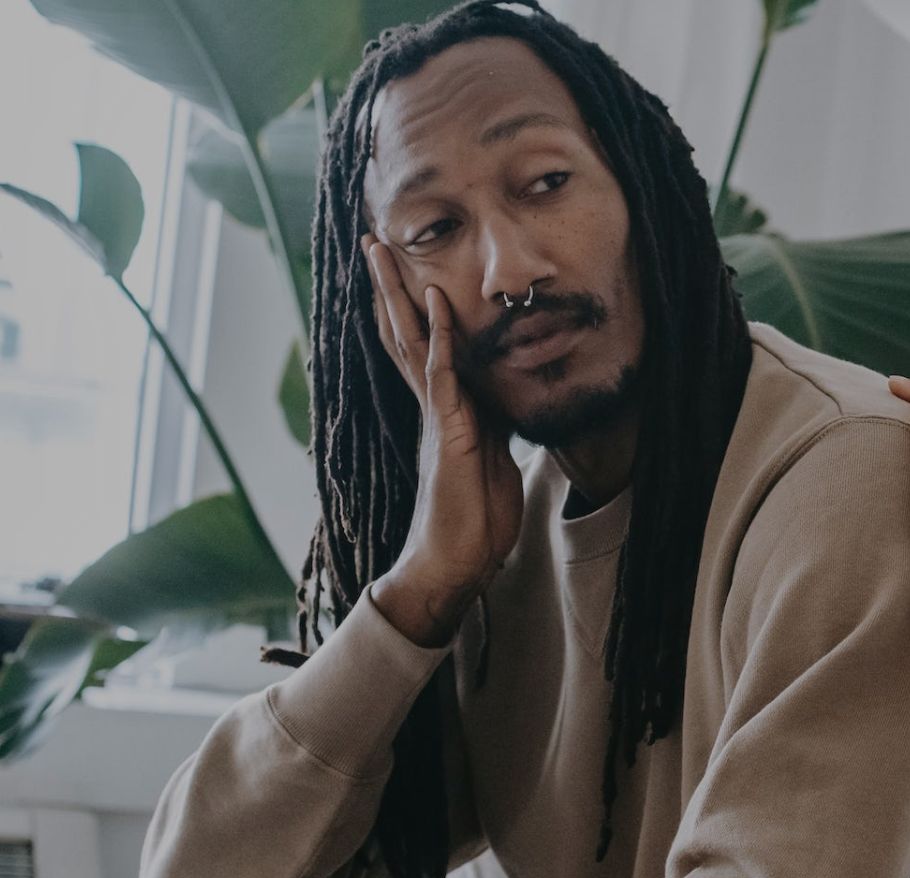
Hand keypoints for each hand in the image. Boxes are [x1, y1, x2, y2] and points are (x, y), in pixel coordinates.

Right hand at [362, 237, 524, 646]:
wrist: (457, 565)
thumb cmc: (474, 521)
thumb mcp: (492, 461)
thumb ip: (490, 428)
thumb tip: (500, 406)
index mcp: (445, 411)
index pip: (422, 348)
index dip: (410, 309)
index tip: (399, 268)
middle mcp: (433, 407)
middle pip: (403, 335)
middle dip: (388, 288)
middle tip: (371, 242)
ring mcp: (438, 418)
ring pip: (412, 345)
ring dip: (399, 298)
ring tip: (384, 255)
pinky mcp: (450, 434)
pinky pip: (443, 378)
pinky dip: (441, 338)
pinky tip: (434, 305)